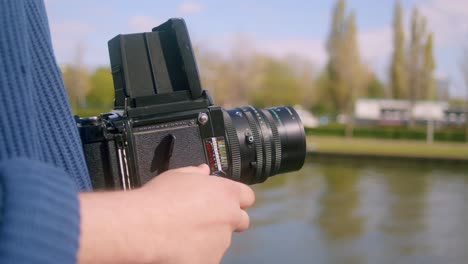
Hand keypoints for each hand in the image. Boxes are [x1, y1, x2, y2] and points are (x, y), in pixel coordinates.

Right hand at [78, 164, 254, 263]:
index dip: (237, 198)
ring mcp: (221, 242)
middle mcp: (230, 217)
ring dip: (211, 237)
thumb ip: (196, 173)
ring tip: (185, 232)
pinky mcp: (210, 260)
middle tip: (207, 219)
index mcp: (226, 193)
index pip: (247, 196)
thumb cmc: (160, 199)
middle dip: (228, 220)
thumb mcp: (178, 175)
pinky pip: (208, 256)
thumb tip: (203, 171)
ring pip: (222, 240)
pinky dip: (199, 253)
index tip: (226, 201)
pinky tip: (181, 246)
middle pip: (241, 220)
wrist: (144, 227)